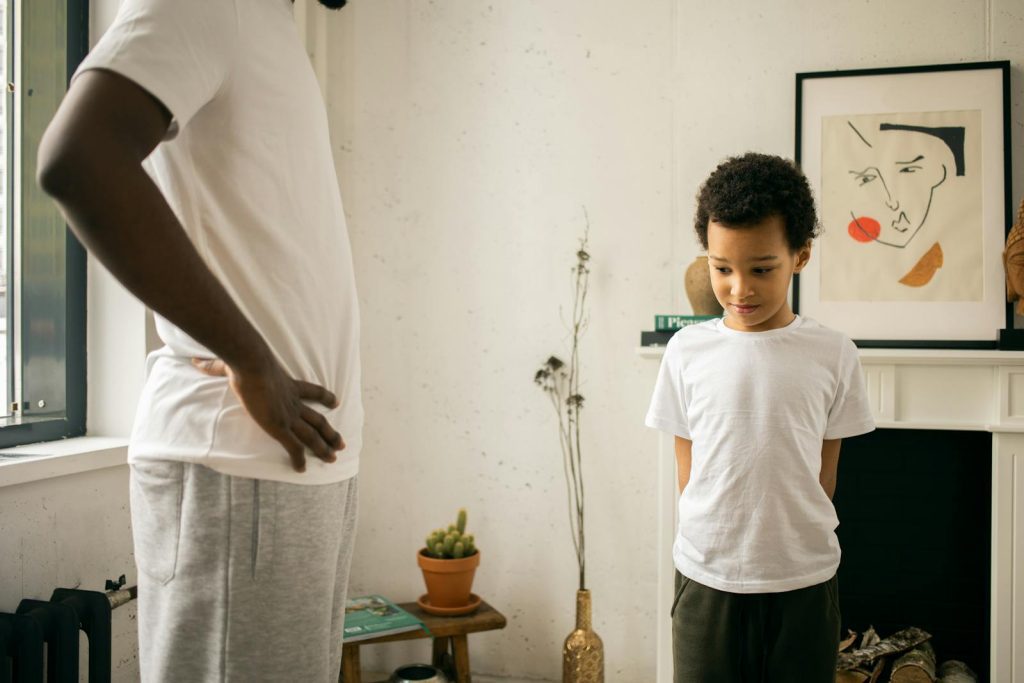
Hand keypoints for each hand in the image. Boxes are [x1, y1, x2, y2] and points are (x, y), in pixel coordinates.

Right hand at [192, 357, 343, 472]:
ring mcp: (288, 416)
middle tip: (341, 444)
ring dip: (323, 448)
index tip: (336, 402)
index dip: (325, 397)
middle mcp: (293, 403)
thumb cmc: (245, 362)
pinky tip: (302, 469)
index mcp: (289, 386)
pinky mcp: (280, 426)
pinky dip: (299, 458)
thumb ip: (217, 366)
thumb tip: (196, 361)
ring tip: (333, 459)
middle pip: (318, 420)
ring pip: (312, 436)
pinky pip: (294, 447)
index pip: (313, 392)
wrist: (251, 365)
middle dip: (330, 433)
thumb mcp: (234, 364)